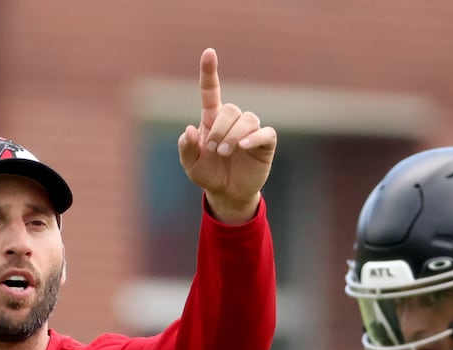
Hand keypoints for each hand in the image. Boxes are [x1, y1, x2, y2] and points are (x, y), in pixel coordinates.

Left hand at [177, 48, 276, 223]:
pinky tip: (243, 146)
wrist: (228, 194)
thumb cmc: (209, 175)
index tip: (209, 52)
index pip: (211, 91)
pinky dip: (253, 137)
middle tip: (213, 149)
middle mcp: (233, 121)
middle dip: (220, 129)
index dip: (209, 72)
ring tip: (224, 153)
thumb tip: (191, 130)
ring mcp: (250, 130)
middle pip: (230, 109)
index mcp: (213, 120)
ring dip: (233, 136)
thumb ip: (186, 148)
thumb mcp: (191, 165)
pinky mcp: (265, 142)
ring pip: (247, 119)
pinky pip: (264, 132)